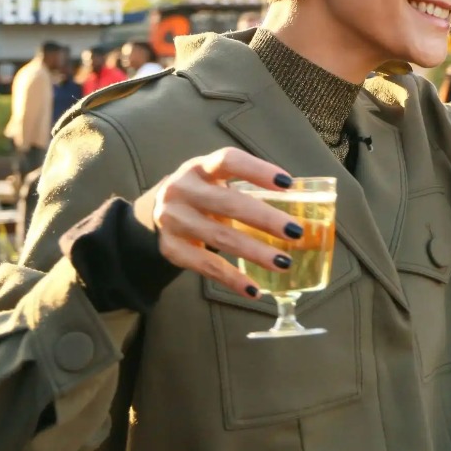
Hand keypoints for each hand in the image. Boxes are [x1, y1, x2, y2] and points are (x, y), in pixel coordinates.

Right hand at [149, 148, 301, 298]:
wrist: (154, 213)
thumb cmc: (200, 194)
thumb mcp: (214, 180)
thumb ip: (245, 188)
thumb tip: (296, 205)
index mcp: (199, 168)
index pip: (228, 161)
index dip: (258, 170)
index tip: (287, 183)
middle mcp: (183, 190)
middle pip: (227, 203)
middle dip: (265, 218)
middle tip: (295, 231)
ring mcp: (174, 220)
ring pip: (219, 237)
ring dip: (255, 252)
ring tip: (283, 262)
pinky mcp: (171, 248)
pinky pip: (206, 266)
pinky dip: (232, 279)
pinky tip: (254, 289)